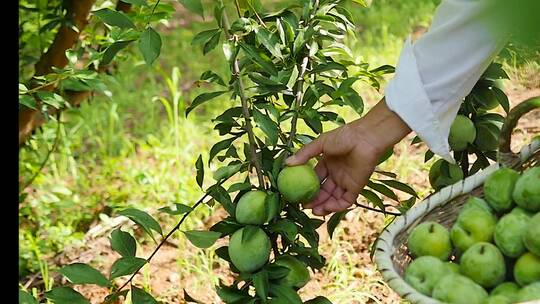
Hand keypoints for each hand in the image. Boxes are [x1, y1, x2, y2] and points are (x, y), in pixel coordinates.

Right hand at [285, 99, 410, 215]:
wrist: (366, 137)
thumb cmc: (344, 136)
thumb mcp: (321, 143)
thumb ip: (304, 154)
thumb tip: (287, 163)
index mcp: (328, 163)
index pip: (315, 178)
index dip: (306, 187)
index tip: (297, 194)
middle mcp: (337, 174)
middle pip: (323, 191)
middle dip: (314, 200)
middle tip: (304, 206)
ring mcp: (346, 181)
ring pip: (334, 198)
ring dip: (324, 206)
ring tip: (314, 211)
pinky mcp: (356, 187)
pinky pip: (345, 201)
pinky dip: (336, 206)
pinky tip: (327, 207)